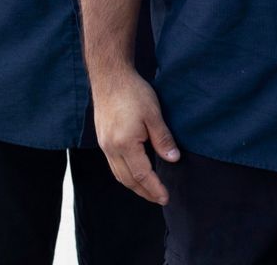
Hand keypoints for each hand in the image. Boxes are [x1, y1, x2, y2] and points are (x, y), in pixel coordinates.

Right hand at [93, 68, 180, 204]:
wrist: (110, 77)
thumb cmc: (133, 93)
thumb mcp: (154, 114)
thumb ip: (163, 139)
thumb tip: (173, 159)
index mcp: (125, 144)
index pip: (141, 175)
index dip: (154, 188)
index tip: (166, 197)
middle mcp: (111, 149)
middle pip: (128, 180)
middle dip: (144, 192)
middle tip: (160, 199)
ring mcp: (104, 145)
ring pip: (119, 174)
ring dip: (134, 185)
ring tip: (149, 190)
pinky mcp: (103, 139)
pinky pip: (114, 165)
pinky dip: (125, 174)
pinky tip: (134, 173)